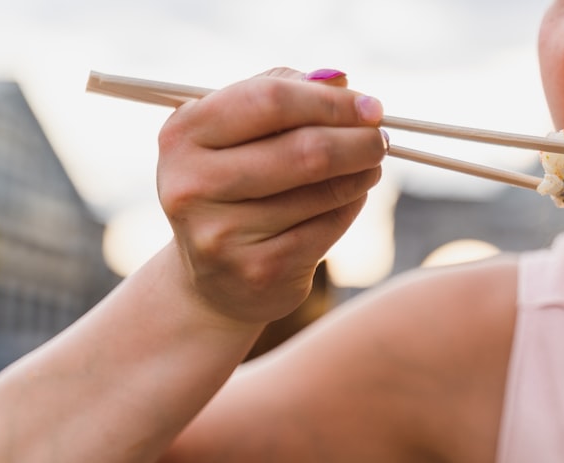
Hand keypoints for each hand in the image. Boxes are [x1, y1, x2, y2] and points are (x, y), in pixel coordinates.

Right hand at [156, 68, 385, 324]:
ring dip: (360, 174)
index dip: (330, 101)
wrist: (217, 280)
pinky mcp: (258, 270)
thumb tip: (339, 80)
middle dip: (356, 140)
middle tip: (380, 139)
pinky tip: (350, 199)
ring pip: (321, 191)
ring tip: (369, 166)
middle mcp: (192, 184)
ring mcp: (222, 233)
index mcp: (183, 134)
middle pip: (302, 149)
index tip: (371, 106)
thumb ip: (283, 94)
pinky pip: (327, 226)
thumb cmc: (237, 187)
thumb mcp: (240, 134)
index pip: (269, 99)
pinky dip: (350, 207)